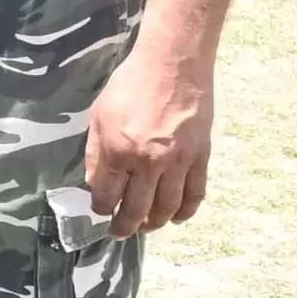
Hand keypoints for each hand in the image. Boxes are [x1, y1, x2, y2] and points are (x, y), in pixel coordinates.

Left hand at [80, 49, 214, 236]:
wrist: (173, 64)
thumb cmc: (131, 84)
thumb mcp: (99, 115)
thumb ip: (96, 151)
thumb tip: (95, 181)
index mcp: (118, 150)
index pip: (106, 194)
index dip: (100, 208)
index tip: (99, 212)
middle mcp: (149, 162)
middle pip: (136, 208)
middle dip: (125, 226)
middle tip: (119, 232)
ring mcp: (178, 162)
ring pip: (167, 207)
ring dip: (155, 223)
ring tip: (145, 227)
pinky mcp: (201, 157)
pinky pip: (195, 194)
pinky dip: (186, 210)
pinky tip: (177, 217)